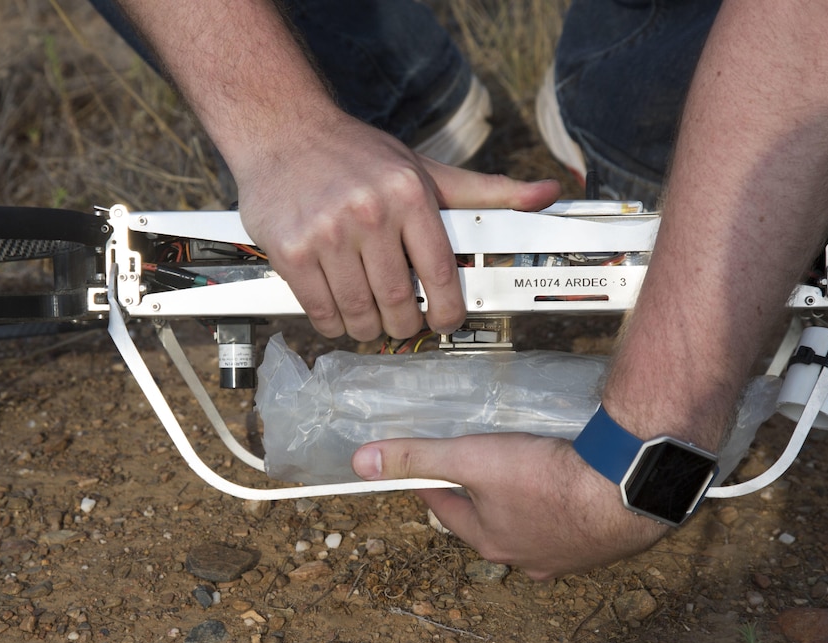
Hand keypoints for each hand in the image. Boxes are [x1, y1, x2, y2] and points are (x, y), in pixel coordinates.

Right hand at [233, 116, 559, 340]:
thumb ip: (483, 189)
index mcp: (409, 194)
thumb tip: (545, 193)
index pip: (441, 272)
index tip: (445, 320)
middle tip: (402, 321)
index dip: (448, 310)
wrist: (282, 131)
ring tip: (369, 318)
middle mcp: (369, 213)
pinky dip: (333, 323)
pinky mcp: (291, 251)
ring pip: (359, 313)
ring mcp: (327, 234)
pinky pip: (321, 311)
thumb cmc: (356, 154)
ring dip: (368, 328)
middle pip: (399, 302)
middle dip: (405, 323)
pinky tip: (338, 310)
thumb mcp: (423, 168)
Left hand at [351, 433, 666, 578]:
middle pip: (488, 522)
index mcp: (488, 540)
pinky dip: (562, 508)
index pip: (446, 508)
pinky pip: (568, 524)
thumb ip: (418, 458)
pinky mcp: (597, 545)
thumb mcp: (472, 458)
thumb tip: (361, 463)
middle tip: (478, 469)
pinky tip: (570, 490)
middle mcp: (523, 557)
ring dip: (522, 506)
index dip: (434, 481)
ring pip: (529, 527)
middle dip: (479, 497)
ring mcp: (563, 556)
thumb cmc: (547, 478)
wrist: (626, 490)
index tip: (427, 466)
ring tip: (523, 478)